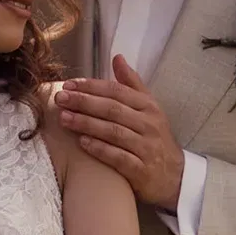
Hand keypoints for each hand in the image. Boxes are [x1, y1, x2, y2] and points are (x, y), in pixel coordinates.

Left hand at [54, 56, 186, 210]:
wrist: (174, 176)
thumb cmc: (155, 139)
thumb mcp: (149, 108)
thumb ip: (132, 84)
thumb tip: (117, 57)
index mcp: (149, 107)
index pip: (117, 91)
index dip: (92, 86)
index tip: (69, 84)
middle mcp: (148, 124)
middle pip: (112, 109)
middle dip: (84, 102)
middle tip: (60, 98)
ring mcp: (146, 148)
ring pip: (113, 132)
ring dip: (87, 124)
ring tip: (64, 118)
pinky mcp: (141, 170)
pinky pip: (118, 157)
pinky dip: (100, 149)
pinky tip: (82, 143)